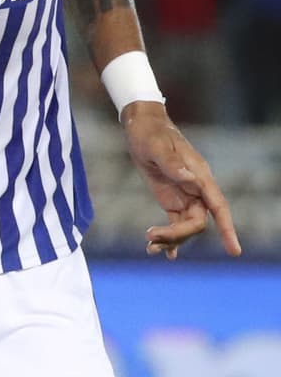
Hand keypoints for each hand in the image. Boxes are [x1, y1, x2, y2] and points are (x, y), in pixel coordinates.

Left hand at [122, 102, 240, 259]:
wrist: (142, 125)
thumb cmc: (150, 133)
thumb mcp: (157, 146)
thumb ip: (172, 163)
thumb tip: (189, 178)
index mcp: (199, 176)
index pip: (219, 207)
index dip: (227, 228)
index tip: (234, 251)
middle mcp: (196, 189)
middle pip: (197, 223)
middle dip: (178, 236)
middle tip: (151, 239)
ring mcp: (185, 195)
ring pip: (186, 226)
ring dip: (170, 240)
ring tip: (149, 247)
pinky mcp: (171, 199)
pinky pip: (175, 223)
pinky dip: (169, 238)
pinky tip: (159, 251)